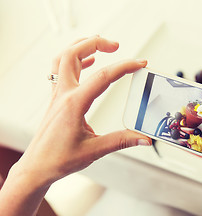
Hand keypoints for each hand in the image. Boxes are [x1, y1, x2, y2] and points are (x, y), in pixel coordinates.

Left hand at [13, 36, 150, 188]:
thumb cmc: (59, 159)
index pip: (102, 77)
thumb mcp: (95, 150)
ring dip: (81, 46)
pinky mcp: (56, 98)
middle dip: (96, 43)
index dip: (124, 67)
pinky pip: (60, 69)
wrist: (37, 167)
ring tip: (100, 44)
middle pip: (73, 53)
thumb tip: (143, 138)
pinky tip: (87, 62)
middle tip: (116, 45)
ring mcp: (57, 95)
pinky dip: (74, 59)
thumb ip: (122, 141)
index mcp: (74, 105)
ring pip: (63, 58)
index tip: (139, 64)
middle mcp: (63, 95)